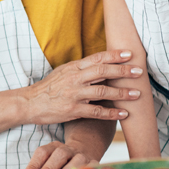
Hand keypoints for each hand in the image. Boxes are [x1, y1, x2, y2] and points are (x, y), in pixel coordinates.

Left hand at [21, 141, 95, 168]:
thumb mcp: (50, 161)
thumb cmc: (62, 163)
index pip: (42, 152)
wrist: (85, 151)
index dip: (34, 165)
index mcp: (54, 147)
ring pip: (76, 161)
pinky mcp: (94, 164)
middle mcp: (68, 149)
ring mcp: (82, 156)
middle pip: (59, 155)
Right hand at [25, 50, 141, 123]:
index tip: (130, 54)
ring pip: (102, 91)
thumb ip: (80, 69)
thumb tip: (100, 64)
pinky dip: (111, 113)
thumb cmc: (48, 88)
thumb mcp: (63, 72)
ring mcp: (74, 94)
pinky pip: (96, 111)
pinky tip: (123, 114)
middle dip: (122, 71)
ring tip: (136, 94)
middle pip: (103, 71)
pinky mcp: (73, 109)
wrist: (30, 103)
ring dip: (121, 92)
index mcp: (73, 67)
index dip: (114, 55)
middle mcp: (75, 78)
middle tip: (139, 71)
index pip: (97, 58)